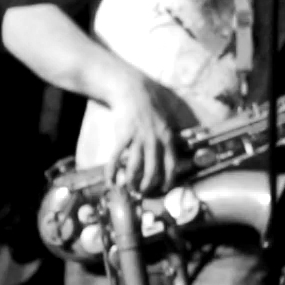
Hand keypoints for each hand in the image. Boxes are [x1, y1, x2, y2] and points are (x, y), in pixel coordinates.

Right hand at [101, 74, 188, 194]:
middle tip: (142, 193)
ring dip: (131, 182)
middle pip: (152, 171)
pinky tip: (110, 181)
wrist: (133, 91)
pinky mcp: (123, 135)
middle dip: (147, 187)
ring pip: (135, 168)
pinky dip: (112, 172)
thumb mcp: (167, 122)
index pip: (171, 165)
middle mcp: (155, 140)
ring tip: (128, 189)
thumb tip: (174, 157)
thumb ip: (168, 139)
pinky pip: (116, 158)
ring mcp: (138, 138)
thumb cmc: (150, 108)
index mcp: (168, 138)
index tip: (163, 190)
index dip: (168, 182)